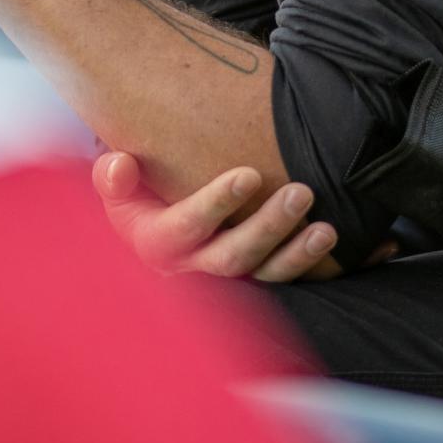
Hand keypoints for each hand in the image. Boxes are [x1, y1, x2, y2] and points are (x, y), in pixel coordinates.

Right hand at [93, 151, 339, 282]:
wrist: (149, 214)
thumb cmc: (135, 189)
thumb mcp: (116, 182)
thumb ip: (111, 175)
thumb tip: (120, 165)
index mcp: (154, 242)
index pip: (186, 227)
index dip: (217, 204)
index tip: (249, 174)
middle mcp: (190, 267)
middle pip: (231, 256)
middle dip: (268, 228)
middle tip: (300, 193)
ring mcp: (222, 274)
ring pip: (261, 273)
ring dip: (296, 254)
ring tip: (326, 229)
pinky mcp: (250, 275)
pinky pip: (281, 276)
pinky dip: (306, 262)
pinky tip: (331, 240)